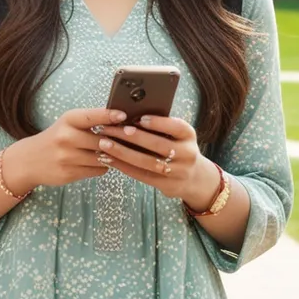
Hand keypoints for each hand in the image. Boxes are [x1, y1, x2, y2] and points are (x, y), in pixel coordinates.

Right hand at [4, 107, 125, 194]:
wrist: (29, 160)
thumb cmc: (56, 138)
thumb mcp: (68, 124)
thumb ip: (91, 122)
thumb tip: (122, 122)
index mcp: (68, 120)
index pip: (92, 116)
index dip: (109, 116)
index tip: (124, 115)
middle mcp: (66, 137)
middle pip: (102, 140)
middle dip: (116, 141)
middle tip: (128, 140)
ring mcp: (67, 157)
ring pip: (102, 158)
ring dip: (111, 156)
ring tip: (112, 152)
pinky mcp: (69, 173)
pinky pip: (97, 170)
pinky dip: (102, 167)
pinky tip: (97, 162)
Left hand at [96, 115, 219, 208]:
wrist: (193, 177)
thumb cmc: (177, 147)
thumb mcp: (177, 135)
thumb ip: (161, 126)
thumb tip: (130, 114)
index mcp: (188, 135)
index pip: (176, 126)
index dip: (158, 123)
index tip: (139, 118)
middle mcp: (187, 153)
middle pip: (158, 145)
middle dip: (133, 137)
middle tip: (111, 129)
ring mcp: (178, 171)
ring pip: (148, 162)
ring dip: (123, 153)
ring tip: (104, 144)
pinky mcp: (167, 185)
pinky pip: (142, 175)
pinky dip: (123, 166)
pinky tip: (109, 159)